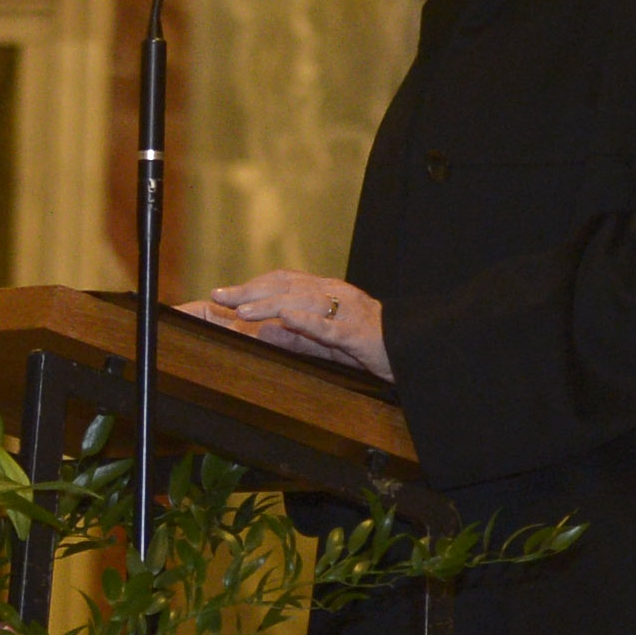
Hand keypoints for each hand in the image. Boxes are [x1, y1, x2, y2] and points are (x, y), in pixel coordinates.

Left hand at [191, 271, 388, 379]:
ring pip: (304, 302)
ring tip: (243, 311)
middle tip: (220, 297)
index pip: (283, 283)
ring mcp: (347, 312)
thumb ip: (295, 337)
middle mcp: (335, 295)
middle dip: (251, 292)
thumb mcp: (326, 343)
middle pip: (286, 287)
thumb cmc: (370, 346)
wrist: (415, 351)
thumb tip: (261, 333)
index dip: (252, 287)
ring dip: (271, 305)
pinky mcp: (358, 334)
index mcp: (326, 293)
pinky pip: (330, 327)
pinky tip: (285, 319)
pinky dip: (306, 321)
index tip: (222, 294)